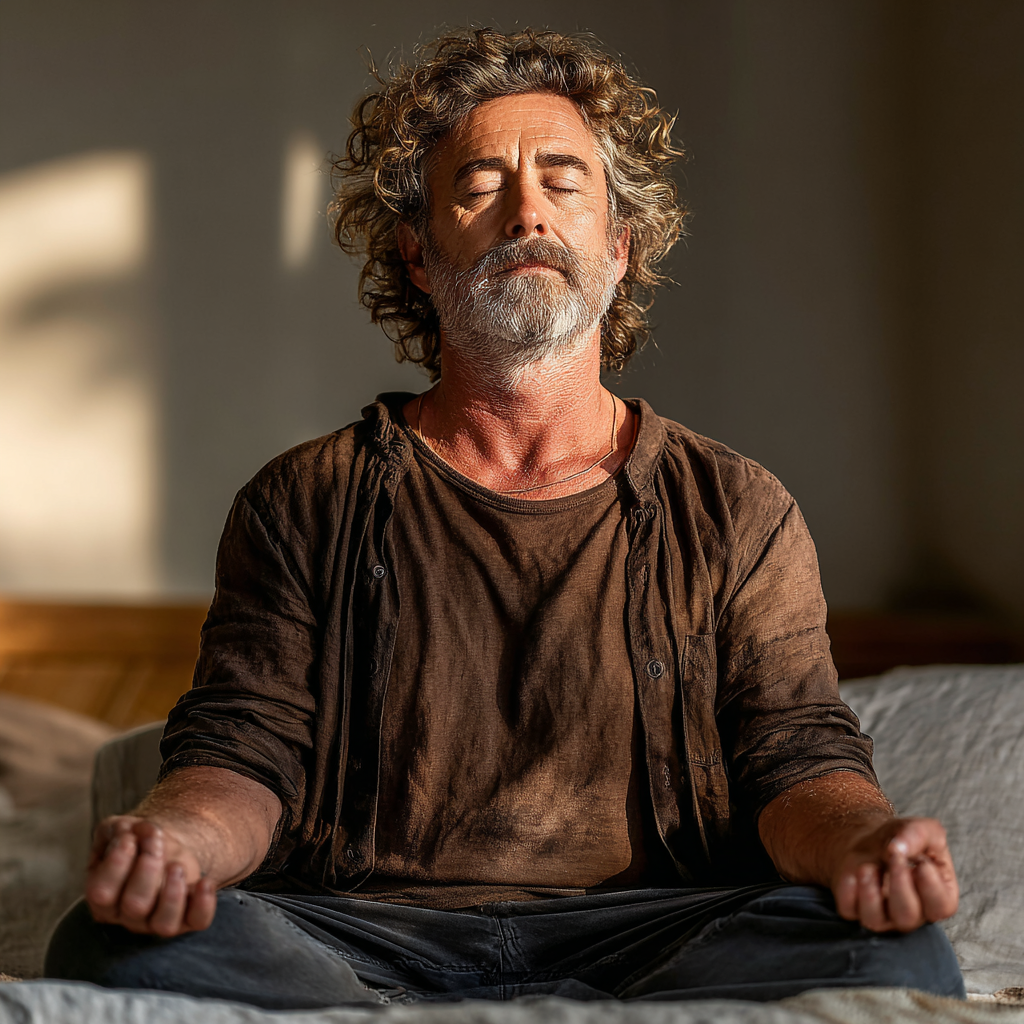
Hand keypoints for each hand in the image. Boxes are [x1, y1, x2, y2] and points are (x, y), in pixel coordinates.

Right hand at [86, 816, 216, 936]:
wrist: (166, 847)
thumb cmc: (137, 841)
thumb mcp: (121, 829)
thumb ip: (116, 829)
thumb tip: (124, 832)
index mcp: (103, 897)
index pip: (102, 893)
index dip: (117, 862)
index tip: (130, 836)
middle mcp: (127, 916)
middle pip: (135, 905)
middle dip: (148, 867)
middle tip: (157, 842)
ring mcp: (157, 921)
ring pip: (164, 924)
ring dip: (172, 893)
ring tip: (176, 866)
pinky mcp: (186, 918)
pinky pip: (197, 922)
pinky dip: (203, 905)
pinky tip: (204, 882)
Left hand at [832, 817, 957, 931]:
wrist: (869, 839)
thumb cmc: (902, 839)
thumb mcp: (921, 829)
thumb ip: (919, 835)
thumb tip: (899, 847)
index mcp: (937, 897)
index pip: (941, 906)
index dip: (931, 885)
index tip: (922, 862)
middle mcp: (912, 914)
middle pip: (907, 916)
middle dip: (899, 884)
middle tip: (893, 856)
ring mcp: (882, 916)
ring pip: (875, 920)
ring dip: (870, 892)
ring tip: (867, 867)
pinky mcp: (855, 909)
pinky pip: (848, 910)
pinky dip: (848, 892)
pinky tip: (852, 873)